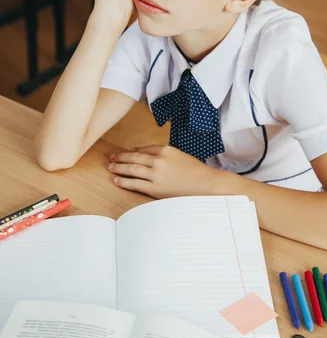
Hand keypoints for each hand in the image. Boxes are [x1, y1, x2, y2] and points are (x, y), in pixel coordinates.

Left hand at [107, 145, 226, 197]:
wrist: (206, 184)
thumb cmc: (196, 171)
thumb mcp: (180, 156)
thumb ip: (165, 155)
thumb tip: (149, 157)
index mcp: (166, 150)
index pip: (144, 149)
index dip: (133, 151)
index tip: (126, 153)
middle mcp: (159, 160)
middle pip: (134, 157)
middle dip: (121, 157)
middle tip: (111, 157)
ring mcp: (156, 175)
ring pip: (132, 169)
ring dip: (119, 168)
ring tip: (110, 167)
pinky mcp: (155, 188)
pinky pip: (135, 184)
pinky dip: (124, 181)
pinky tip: (117, 180)